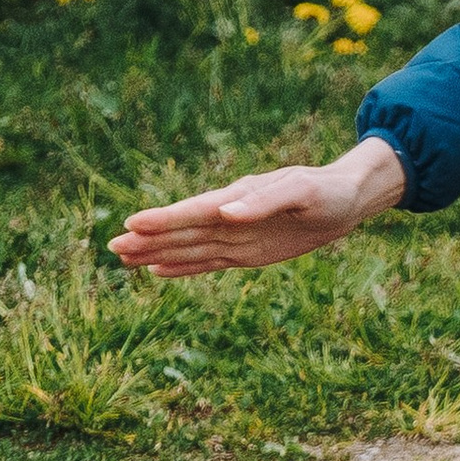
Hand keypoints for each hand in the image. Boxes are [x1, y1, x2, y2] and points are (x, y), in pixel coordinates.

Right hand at [110, 136, 406, 277]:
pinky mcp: (247, 252)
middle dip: (149, 238)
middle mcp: (231, 216)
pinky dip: (184, 267)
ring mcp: (236, 235)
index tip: (133, 223)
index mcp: (240, 198)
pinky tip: (158, 270)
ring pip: (190, 247)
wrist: (346, 200)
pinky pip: (209, 261)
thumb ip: (265, 201)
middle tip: (113, 246)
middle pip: (183, 230)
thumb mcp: (302, 193)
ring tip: (123, 257)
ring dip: (158, 252)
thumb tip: (227, 212)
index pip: (195, 210)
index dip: (165, 218)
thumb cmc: (326, 190)